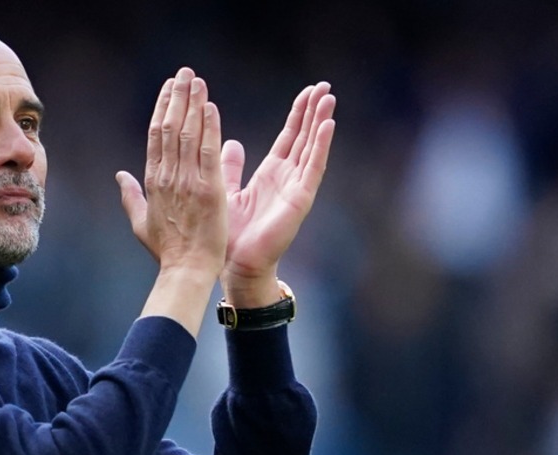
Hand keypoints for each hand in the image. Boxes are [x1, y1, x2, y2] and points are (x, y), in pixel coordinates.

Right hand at [116, 67, 226, 278]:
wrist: (186, 269)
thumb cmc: (166, 250)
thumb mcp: (140, 222)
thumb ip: (130, 196)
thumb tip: (118, 176)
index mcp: (153, 181)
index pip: (156, 135)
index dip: (163, 107)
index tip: (170, 87)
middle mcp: (168, 176)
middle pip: (171, 127)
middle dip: (178, 96)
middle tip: (185, 72)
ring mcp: (188, 182)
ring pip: (188, 134)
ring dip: (193, 104)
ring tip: (198, 80)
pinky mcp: (210, 190)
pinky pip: (208, 152)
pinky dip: (209, 128)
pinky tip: (211, 107)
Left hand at [221, 83, 335, 306]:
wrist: (236, 264)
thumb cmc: (231, 234)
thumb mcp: (227, 190)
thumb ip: (232, 167)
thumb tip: (231, 143)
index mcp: (272, 174)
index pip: (290, 137)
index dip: (299, 115)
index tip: (308, 92)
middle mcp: (288, 178)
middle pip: (305, 138)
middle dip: (314, 112)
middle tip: (324, 86)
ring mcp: (296, 188)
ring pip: (312, 148)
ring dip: (321, 122)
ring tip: (329, 98)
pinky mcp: (300, 200)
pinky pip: (313, 169)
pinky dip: (321, 146)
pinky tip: (328, 125)